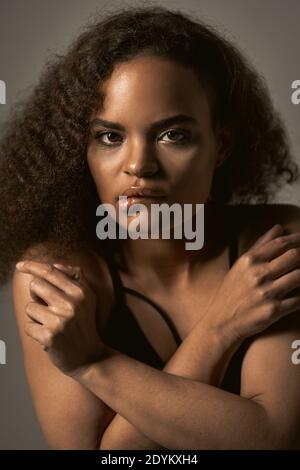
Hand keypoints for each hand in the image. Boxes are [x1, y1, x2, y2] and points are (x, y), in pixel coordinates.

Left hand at [15, 260, 104, 377]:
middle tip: (47, 308)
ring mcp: (61, 319)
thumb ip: (76, 278)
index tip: (20, 265)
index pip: (50, 271)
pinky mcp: (50, 336)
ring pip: (29, 307)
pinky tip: (48, 337)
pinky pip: (28, 326)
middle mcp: (72, 303)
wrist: (90, 358)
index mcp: (80, 291)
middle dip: (36, 295)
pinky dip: (34, 332)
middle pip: (35, 285)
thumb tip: (56, 265)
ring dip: (36, 317)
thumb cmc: (84, 326)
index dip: (32, 266)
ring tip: (51, 325)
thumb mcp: (88, 299)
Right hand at [202, 224, 299, 340]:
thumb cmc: (232, 291)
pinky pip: (299, 299)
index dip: (298, 239)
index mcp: (250, 261)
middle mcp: (258, 275)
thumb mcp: (241, 265)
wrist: (223, 321)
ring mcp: (267, 293)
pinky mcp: (274, 311)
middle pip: (294, 256)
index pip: (281, 243)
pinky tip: (299, 293)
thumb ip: (261, 245)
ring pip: (299, 276)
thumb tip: (278, 228)